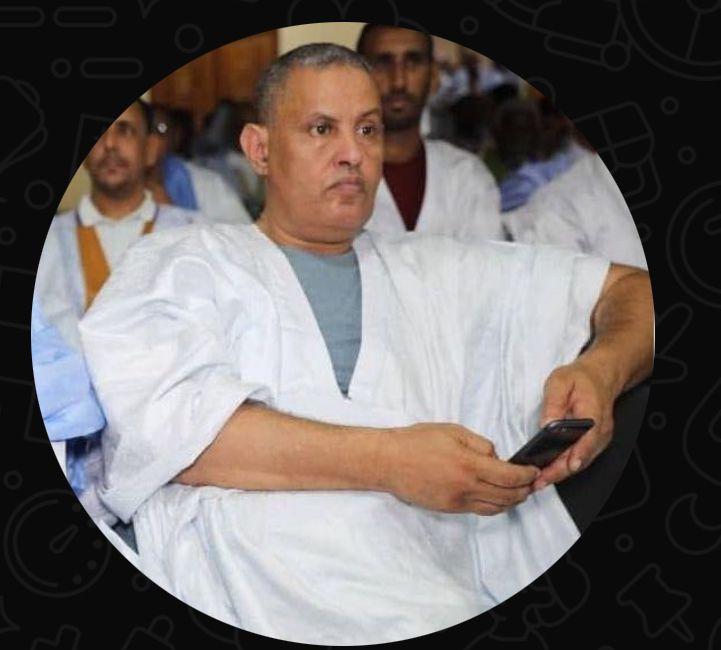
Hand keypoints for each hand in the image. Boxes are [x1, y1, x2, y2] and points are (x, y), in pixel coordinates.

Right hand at [382, 423, 539, 514]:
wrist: (389, 461)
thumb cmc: (417, 441)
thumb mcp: (453, 431)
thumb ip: (480, 444)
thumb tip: (496, 457)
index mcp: (469, 464)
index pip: (510, 476)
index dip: (526, 475)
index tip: (533, 471)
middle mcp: (466, 487)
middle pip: (507, 497)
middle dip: (524, 491)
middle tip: (531, 483)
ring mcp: (457, 501)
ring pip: (495, 508)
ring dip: (511, 501)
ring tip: (518, 492)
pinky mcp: (448, 509)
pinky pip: (478, 510)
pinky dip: (493, 505)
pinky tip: (495, 497)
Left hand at [534, 359, 616, 490]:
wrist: (598, 377)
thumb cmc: (580, 379)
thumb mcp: (560, 381)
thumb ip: (554, 402)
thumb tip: (547, 423)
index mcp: (594, 415)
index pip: (587, 440)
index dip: (576, 455)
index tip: (566, 466)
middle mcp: (600, 432)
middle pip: (581, 458)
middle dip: (560, 471)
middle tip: (539, 480)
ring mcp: (598, 440)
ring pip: (580, 462)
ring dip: (560, 472)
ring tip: (539, 480)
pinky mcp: (593, 443)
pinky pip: (579, 458)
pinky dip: (564, 467)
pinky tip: (548, 471)